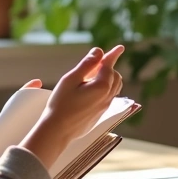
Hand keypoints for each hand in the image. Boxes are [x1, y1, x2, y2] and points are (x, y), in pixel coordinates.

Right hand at [21, 46, 124, 168]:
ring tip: (91, 75)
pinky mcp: (99, 115)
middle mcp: (107, 97)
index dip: (113, 55)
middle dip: (107, 67)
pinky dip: (104, 89)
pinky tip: (90, 89)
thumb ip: (87, 64)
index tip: (120, 47)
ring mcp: (104, 107)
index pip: (109, 66)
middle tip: (93, 63)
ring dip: (107, 78)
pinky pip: (108, 97)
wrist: (57, 131)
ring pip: (113, 88)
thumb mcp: (71, 79)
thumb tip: (99, 52)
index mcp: (101, 86)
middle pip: (114, 76)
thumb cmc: (60, 103)